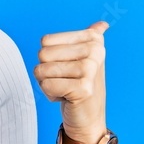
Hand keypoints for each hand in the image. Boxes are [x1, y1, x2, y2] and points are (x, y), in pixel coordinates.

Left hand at [33, 21, 108, 143]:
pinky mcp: (83, 88)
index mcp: (94, 40)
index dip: (49, 57)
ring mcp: (90, 69)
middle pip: (42, 55)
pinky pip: (46, 85)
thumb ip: (90, 39)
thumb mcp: (85, 60)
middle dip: (47, 72)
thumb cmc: (80, 86)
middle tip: (66, 81)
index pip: (45, 41)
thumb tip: (102, 25)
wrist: (88, 119)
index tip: (67, 68)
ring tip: (66, 89)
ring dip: (48, 83)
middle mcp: (95, 51)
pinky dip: (50, 95)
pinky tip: (67, 98)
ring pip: (42, 70)